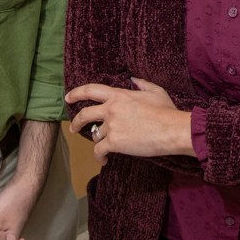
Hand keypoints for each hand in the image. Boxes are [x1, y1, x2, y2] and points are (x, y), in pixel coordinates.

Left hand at [66, 78, 190, 166]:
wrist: (171, 130)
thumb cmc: (166, 111)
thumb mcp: (155, 91)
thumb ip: (142, 84)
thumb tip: (134, 79)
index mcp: (118, 95)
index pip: (91, 90)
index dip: (77, 93)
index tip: (68, 97)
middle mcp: (111, 109)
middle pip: (85, 114)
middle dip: (76, 122)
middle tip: (74, 128)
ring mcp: (111, 126)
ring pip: (96, 135)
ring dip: (99, 140)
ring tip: (104, 146)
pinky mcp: (114, 143)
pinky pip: (99, 151)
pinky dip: (99, 157)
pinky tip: (103, 160)